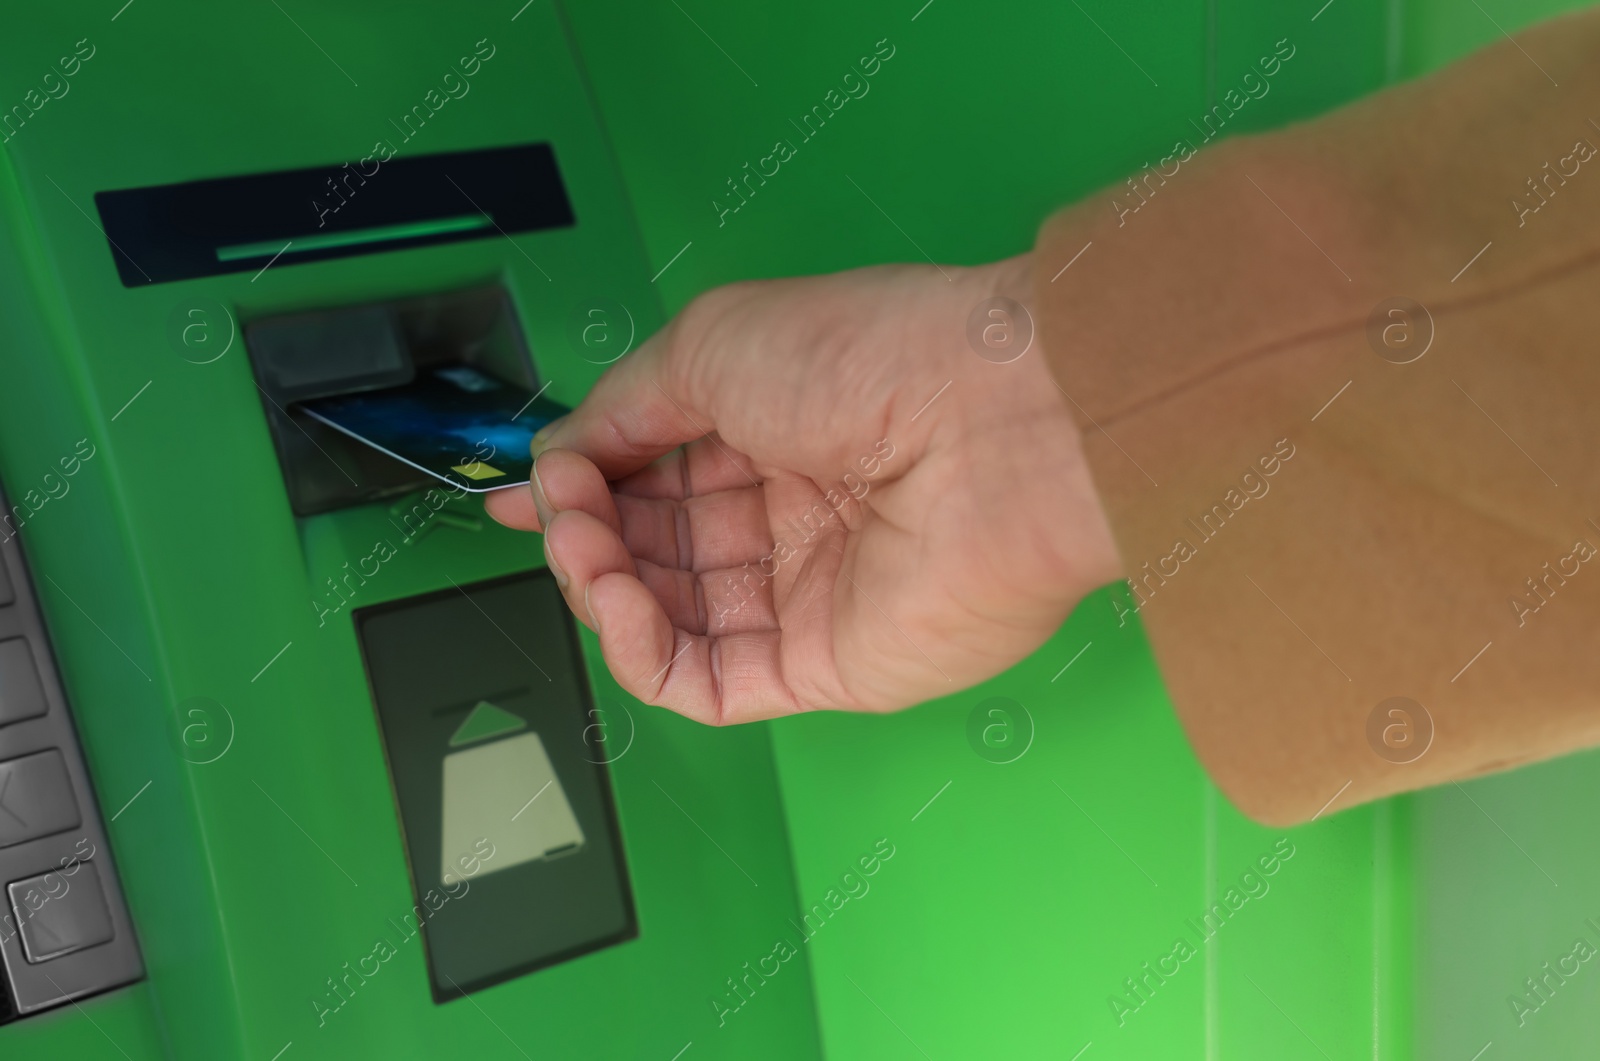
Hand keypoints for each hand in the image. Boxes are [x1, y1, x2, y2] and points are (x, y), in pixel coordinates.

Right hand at [484, 254, 1121, 724]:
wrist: (990, 427)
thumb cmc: (869, 361)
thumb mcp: (715, 343)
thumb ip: (627, 404)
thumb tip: (565, 450)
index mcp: (777, 430)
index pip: (660, 474)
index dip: (589, 481)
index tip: (533, 484)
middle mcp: (793, 514)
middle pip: (657, 547)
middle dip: (590, 530)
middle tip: (560, 509)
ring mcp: (809, 595)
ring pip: (671, 618)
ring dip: (605, 587)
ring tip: (582, 546)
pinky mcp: (826, 667)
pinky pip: (709, 682)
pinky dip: (645, 656)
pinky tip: (619, 609)